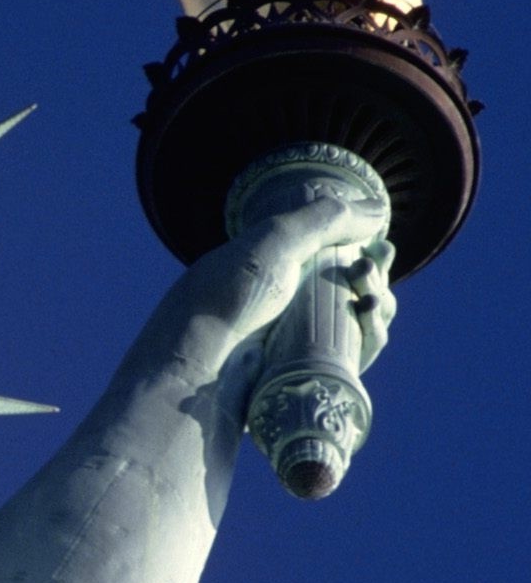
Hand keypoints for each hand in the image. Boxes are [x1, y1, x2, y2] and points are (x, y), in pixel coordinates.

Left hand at [196, 180, 395, 351]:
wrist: (201, 360)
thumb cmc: (228, 294)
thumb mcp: (274, 241)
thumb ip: (325, 219)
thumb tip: (377, 209)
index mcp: (276, 268)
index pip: (334, 257)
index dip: (365, 251)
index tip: (381, 246)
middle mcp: (288, 303)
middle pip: (353, 289)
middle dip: (373, 278)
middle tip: (367, 270)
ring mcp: (299, 340)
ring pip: (358, 323)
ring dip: (378, 306)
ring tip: (369, 298)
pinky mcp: (308, 373)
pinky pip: (353, 356)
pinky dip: (370, 339)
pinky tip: (371, 326)